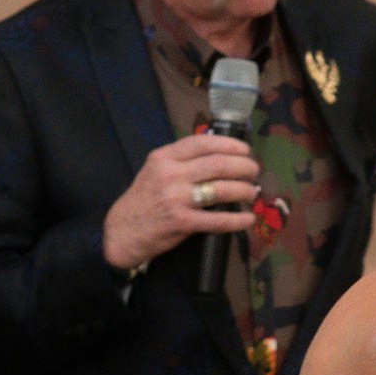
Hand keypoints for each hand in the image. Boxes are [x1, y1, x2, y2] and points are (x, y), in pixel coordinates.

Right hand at [102, 133, 257, 271]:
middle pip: (218, 164)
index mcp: (164, 157)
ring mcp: (176, 198)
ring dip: (244, 190)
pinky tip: (247, 219)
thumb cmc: (143, 199)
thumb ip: (180, 160)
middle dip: (243, 166)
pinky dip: (237, 220)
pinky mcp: (182, 222)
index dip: (230, 144)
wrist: (122, 231)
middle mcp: (170, 174)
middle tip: (253, 171)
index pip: (203, 143)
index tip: (245, 149)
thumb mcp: (155, 170)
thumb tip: (218, 153)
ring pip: (221, 189)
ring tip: (251, 192)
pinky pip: (217, 220)